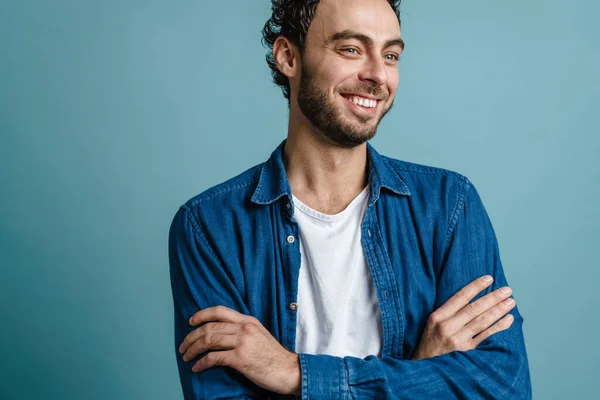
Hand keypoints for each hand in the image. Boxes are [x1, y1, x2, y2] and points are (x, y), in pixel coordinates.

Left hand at [178, 306, 300, 395]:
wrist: (289, 370)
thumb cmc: (273, 356)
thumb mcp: (259, 335)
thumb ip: (243, 330)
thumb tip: (223, 333)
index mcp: (248, 321)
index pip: (219, 311)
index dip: (202, 315)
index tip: (191, 322)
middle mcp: (244, 328)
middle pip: (210, 326)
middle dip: (191, 336)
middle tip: (183, 346)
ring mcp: (242, 342)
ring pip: (209, 340)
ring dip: (193, 349)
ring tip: (186, 356)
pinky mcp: (240, 358)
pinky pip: (214, 357)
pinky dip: (201, 362)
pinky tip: (197, 367)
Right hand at [411, 275, 515, 359]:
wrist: (425, 368)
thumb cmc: (431, 343)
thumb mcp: (432, 324)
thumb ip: (448, 312)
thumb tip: (472, 298)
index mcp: (438, 316)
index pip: (460, 297)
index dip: (475, 286)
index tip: (489, 278)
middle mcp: (447, 327)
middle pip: (474, 308)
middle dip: (492, 297)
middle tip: (507, 290)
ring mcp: (457, 340)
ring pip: (481, 321)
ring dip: (498, 310)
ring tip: (510, 302)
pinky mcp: (466, 352)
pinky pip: (485, 336)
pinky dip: (498, 327)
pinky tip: (508, 320)